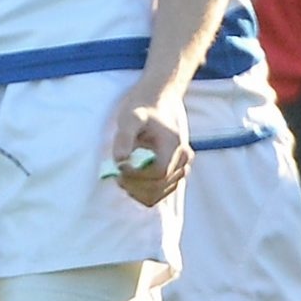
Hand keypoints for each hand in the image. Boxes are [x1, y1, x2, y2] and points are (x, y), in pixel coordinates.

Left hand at [105, 88, 191, 206]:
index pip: (159, 173)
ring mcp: (182, 167)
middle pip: (160, 185)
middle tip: (117, 176)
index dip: (138, 175)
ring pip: (160, 194)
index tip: (120, 168)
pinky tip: (131, 183)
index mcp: (174, 144)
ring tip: (122, 178)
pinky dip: (145, 194)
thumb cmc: (141, 112)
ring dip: (138, 191)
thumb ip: (124, 138)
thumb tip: (120, 160)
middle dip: (135, 185)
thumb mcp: (129, 119)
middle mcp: (183, 157)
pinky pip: (162, 194)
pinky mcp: (177, 175)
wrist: (155, 107)